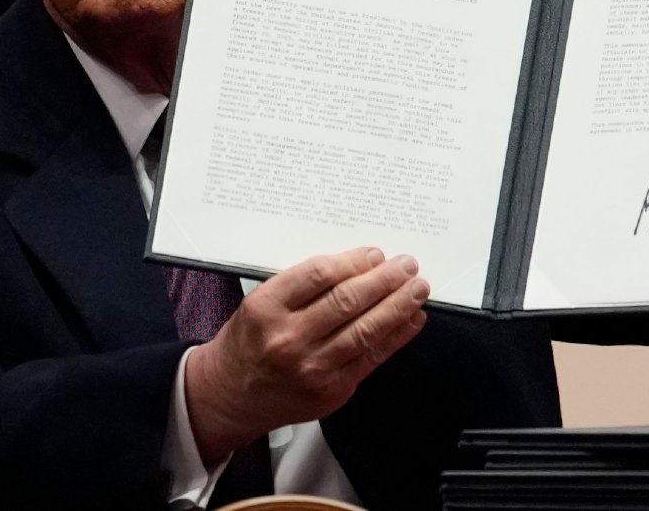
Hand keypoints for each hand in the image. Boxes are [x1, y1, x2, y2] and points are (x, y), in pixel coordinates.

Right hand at [183, 247, 428, 461]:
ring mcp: (312, 368)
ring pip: (366, 330)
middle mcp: (288, 338)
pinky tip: (410, 319)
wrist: (231, 396)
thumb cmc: (249, 342)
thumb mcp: (260, 302)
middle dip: (385, 280)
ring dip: (398, 305)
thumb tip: (359, 266)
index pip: (319, 275)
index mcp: (266, 308)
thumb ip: (303, 286)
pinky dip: (396, 336)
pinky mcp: (331, 391)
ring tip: (417, 288)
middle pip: (347, 301)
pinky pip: (372, 357)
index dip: (354, 261)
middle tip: (406, 264)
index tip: (375, 254)